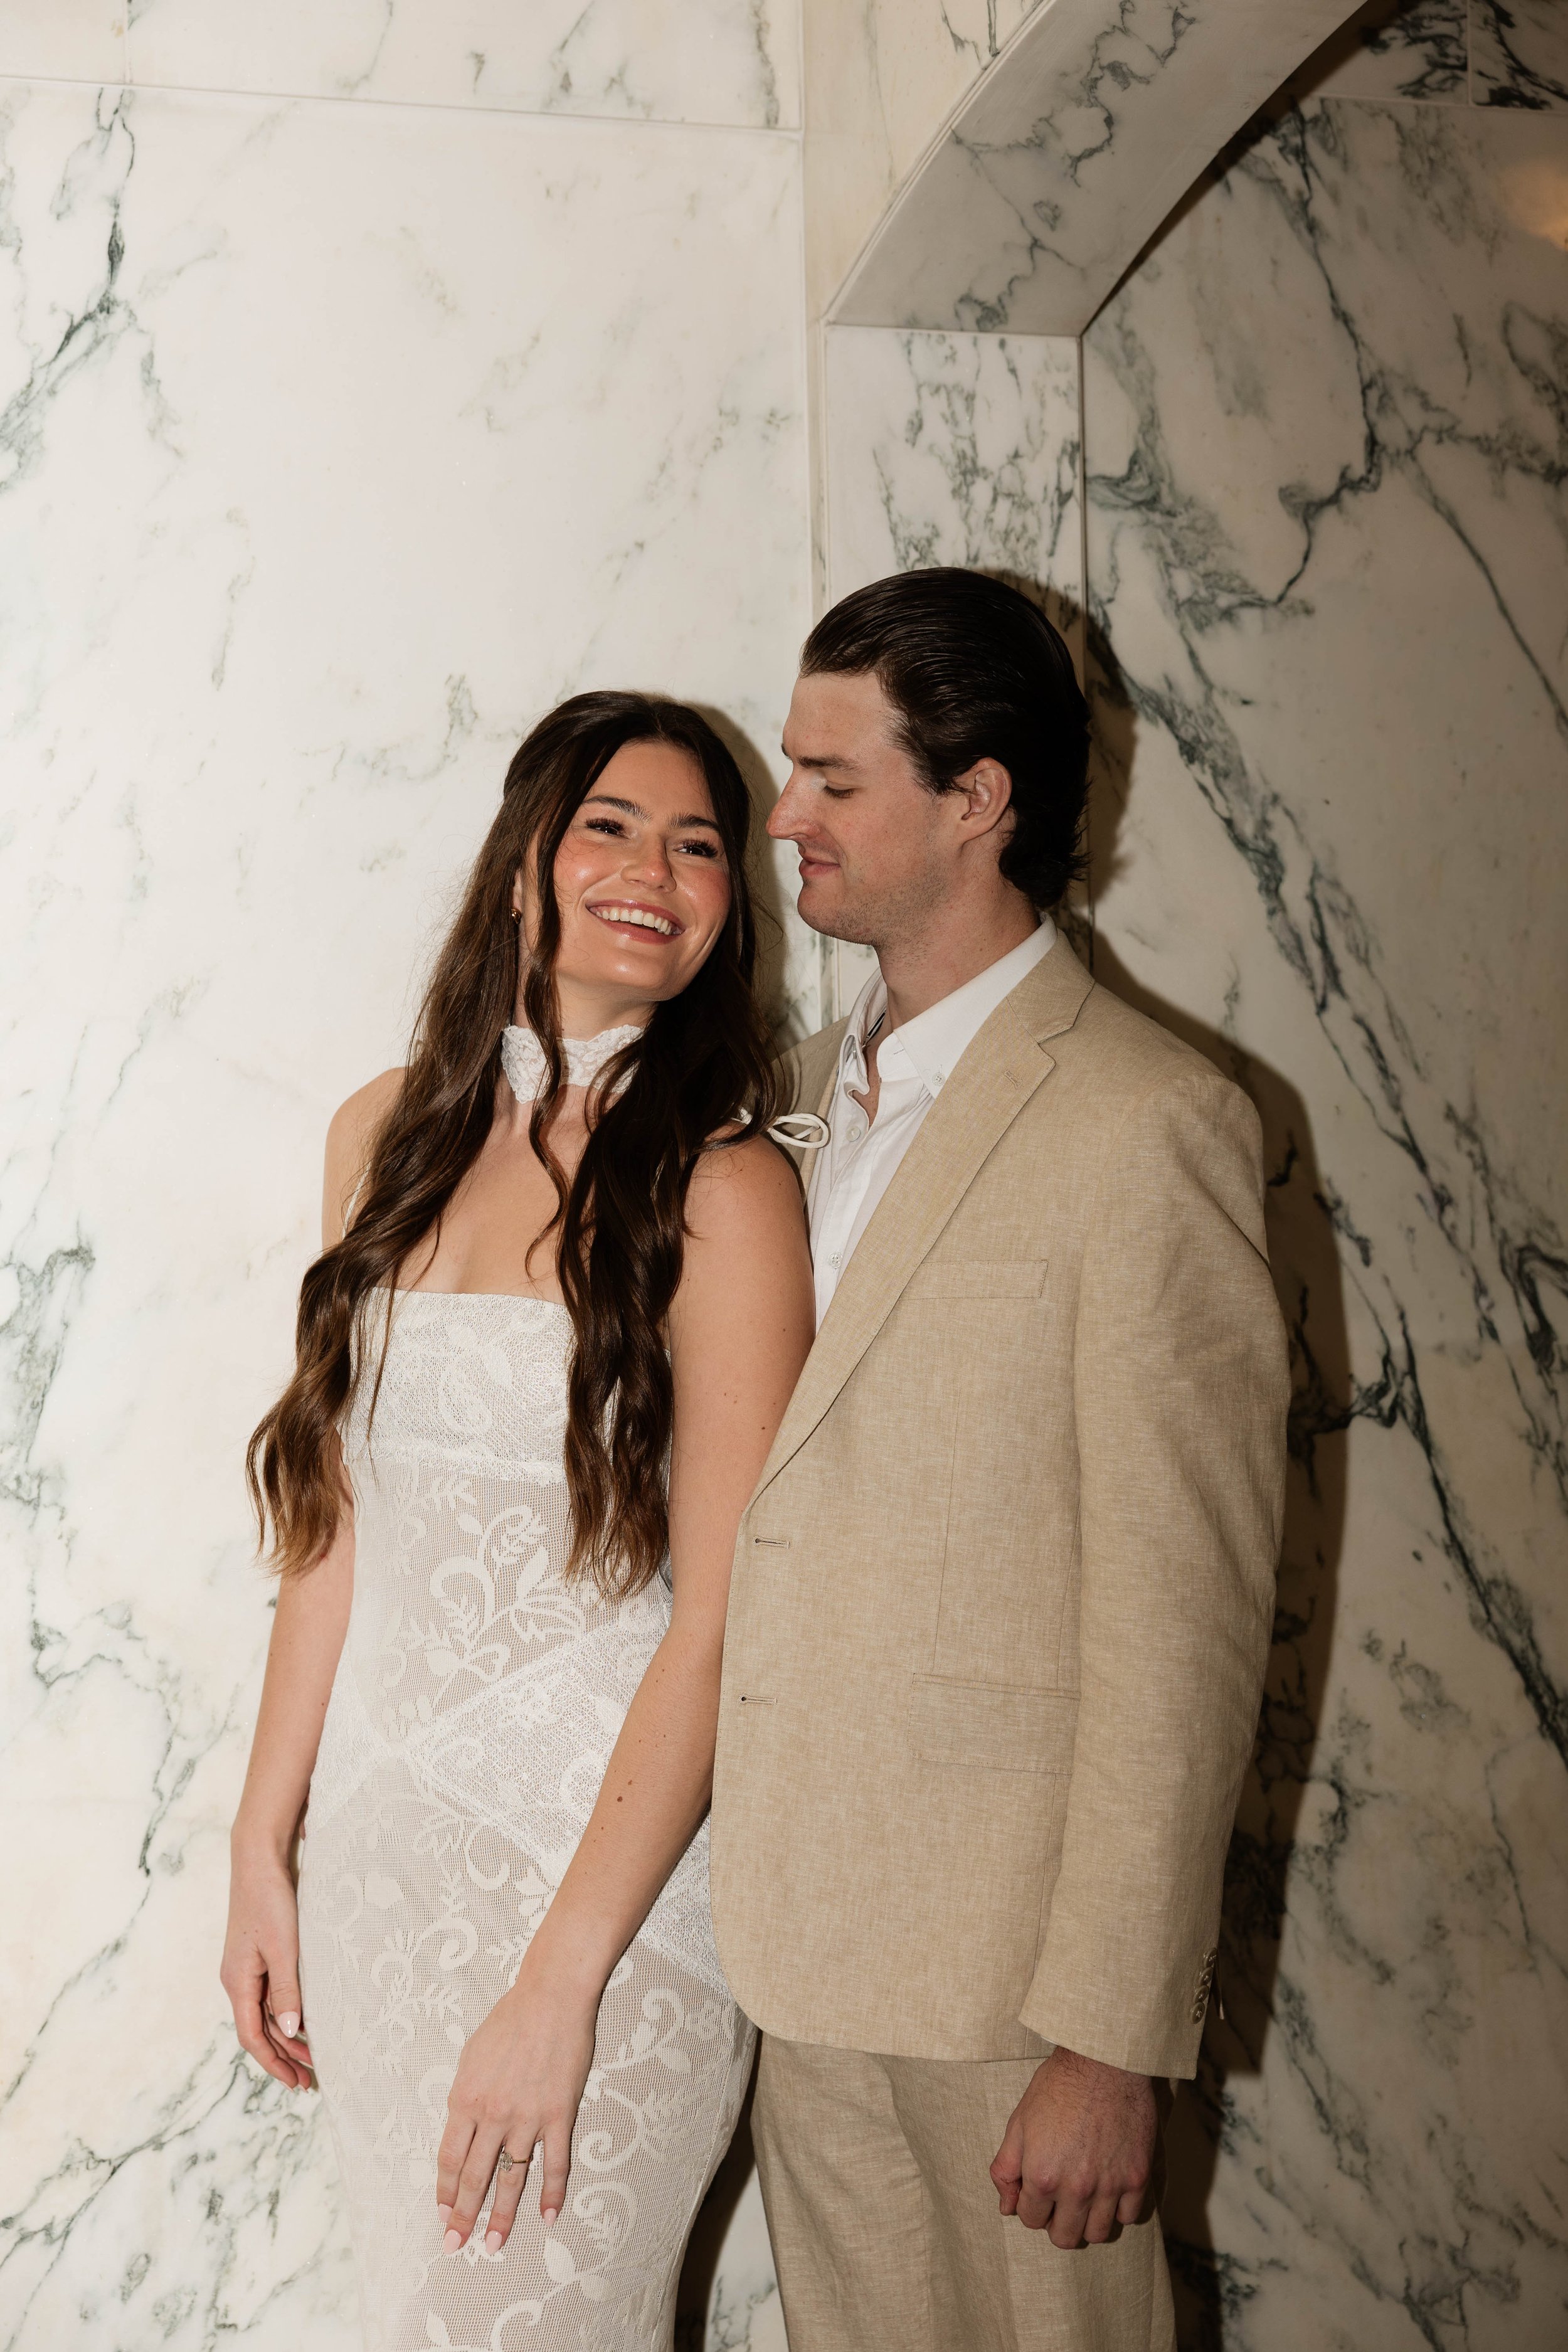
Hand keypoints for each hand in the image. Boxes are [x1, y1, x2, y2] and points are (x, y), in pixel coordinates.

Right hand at [221, 1842, 312, 2090]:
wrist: (260, 1859)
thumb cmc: (270, 1901)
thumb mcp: (283, 1949)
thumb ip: (286, 1992)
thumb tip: (289, 2032)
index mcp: (238, 1982)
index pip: (252, 2036)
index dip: (274, 2062)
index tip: (295, 2082)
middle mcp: (238, 1979)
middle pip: (259, 2029)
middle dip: (284, 2055)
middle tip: (311, 2078)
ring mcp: (247, 1967)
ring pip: (266, 2013)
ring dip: (287, 2036)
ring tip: (313, 2055)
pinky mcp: (259, 1954)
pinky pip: (270, 1994)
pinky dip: (286, 2012)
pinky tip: (304, 2019)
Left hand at [436, 1951, 598, 2253]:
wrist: (551, 1997)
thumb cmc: (510, 2020)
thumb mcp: (472, 2056)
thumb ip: (466, 2095)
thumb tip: (462, 2127)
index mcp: (466, 2099)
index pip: (449, 2158)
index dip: (444, 2191)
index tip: (441, 2215)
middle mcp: (493, 2114)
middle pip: (474, 2176)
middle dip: (462, 2216)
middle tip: (455, 2246)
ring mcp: (528, 2117)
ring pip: (512, 2177)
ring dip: (502, 2215)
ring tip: (494, 2245)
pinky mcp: (559, 2114)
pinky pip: (555, 2162)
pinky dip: (553, 2192)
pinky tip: (549, 2216)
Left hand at [990, 2046, 1155, 2246]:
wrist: (1103, 2061)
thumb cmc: (1057, 2087)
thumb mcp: (1019, 2122)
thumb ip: (1006, 2169)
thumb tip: (1006, 2208)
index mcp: (1042, 2176)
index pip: (1031, 2220)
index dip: (1031, 2206)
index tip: (1038, 2190)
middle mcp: (1076, 2189)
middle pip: (1065, 2238)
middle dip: (1057, 2222)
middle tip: (1060, 2199)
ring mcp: (1110, 2186)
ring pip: (1097, 2234)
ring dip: (1088, 2221)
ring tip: (1085, 2197)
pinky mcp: (1138, 2177)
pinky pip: (1129, 2217)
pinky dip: (1119, 2208)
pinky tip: (1110, 2186)